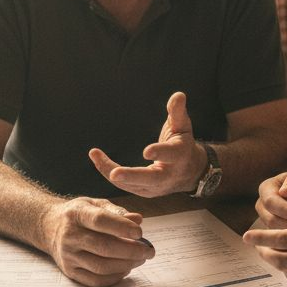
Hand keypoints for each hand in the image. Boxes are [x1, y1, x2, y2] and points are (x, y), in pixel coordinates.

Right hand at [40, 198, 152, 286]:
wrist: (49, 227)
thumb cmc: (78, 215)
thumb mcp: (95, 204)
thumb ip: (117, 211)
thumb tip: (138, 220)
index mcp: (77, 214)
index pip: (100, 221)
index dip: (122, 227)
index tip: (140, 233)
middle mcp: (70, 236)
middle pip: (103, 247)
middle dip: (131, 251)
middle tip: (148, 251)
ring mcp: (68, 256)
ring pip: (101, 266)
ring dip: (126, 265)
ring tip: (140, 259)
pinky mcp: (69, 271)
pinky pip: (95, 280)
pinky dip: (114, 278)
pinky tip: (125, 269)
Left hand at [89, 91, 206, 196]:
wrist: (191, 172)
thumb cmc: (183, 145)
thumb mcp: (183, 127)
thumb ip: (178, 112)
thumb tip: (178, 95)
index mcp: (180, 156)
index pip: (171, 154)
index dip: (160, 153)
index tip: (147, 151)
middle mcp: (168, 175)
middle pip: (150, 179)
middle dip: (132, 176)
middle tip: (114, 174)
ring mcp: (156, 187)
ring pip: (133, 184)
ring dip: (112, 172)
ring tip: (96, 157)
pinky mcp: (145, 191)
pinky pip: (126, 185)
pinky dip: (110, 173)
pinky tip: (98, 161)